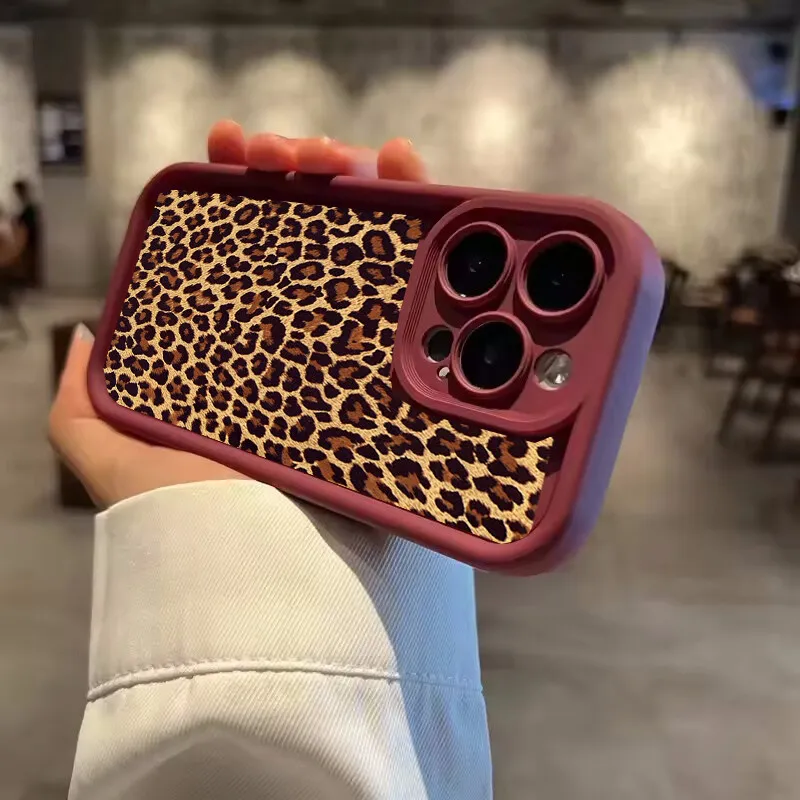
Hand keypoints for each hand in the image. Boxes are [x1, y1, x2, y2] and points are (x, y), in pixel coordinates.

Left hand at [49, 121, 428, 508]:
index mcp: (249, 347)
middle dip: (299, 170)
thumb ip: (81, 406)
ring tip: (341, 154)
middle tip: (288, 154)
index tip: (226, 151)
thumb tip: (78, 336)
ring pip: (372, 239)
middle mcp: (310, 341)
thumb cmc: (191, 511)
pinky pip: (425, 275)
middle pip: (314, 231)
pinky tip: (402, 169)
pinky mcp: (415, 361)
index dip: (237, 189)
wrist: (273, 566)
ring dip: (356, 176)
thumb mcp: (116, 456)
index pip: (249, 247)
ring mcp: (366, 346)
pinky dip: (422, 213)